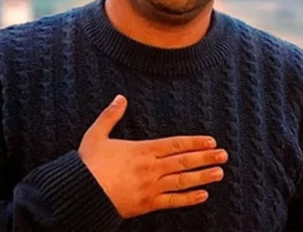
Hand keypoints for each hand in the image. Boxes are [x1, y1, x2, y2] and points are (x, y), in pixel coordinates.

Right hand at [78, 94, 227, 218]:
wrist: (78, 194)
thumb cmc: (87, 164)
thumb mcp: (96, 134)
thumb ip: (110, 115)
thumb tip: (120, 97)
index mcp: (142, 150)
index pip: (175, 144)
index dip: (194, 142)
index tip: (211, 141)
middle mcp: (151, 168)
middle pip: (184, 161)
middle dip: (205, 158)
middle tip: (224, 155)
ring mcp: (151, 187)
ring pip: (183, 181)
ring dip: (203, 176)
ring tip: (219, 173)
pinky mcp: (146, 205)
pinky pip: (172, 202)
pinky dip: (189, 199)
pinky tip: (203, 195)